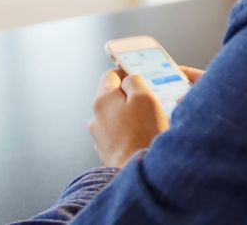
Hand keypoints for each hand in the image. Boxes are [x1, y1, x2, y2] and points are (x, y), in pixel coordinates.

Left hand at [87, 66, 205, 167]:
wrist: (136, 171)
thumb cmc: (142, 136)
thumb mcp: (145, 97)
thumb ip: (136, 81)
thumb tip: (130, 78)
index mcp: (103, 99)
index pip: (111, 75)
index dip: (127, 73)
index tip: (139, 76)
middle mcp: (96, 116)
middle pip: (113, 97)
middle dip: (131, 97)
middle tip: (150, 100)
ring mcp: (100, 136)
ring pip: (117, 116)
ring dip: (131, 116)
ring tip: (149, 122)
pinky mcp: (107, 151)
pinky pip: (119, 134)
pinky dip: (129, 132)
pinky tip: (143, 137)